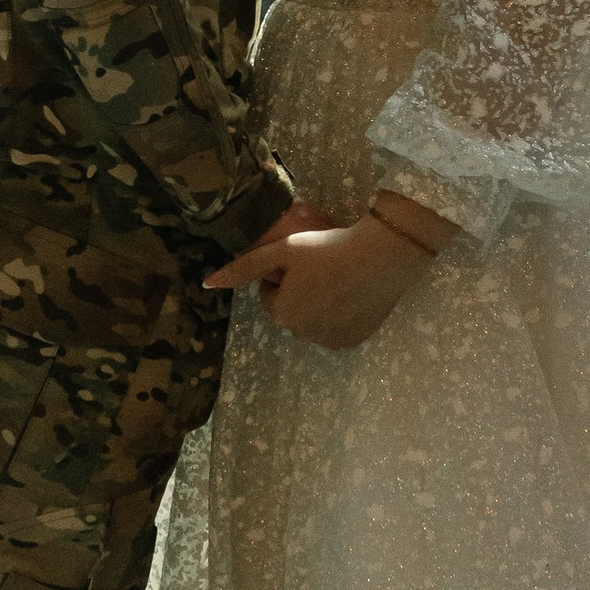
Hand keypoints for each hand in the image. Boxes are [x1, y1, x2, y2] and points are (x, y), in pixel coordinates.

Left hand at [205, 200, 447, 350]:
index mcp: (282, 314)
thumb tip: (207, 284)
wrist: (382, 256)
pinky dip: (340, 315)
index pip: (270, 295)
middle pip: (291, 311)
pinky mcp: (354, 341)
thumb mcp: (283, 250)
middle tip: (321, 267)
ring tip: (338, 278)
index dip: (283, 275)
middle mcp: (303, 335)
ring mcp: (330, 341)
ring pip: (313, 321)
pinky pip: (336, 329)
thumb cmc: (328, 248)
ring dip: (318, 305)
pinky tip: (352, 294)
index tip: (303, 261)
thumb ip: (245, 268)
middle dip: (299, 292)